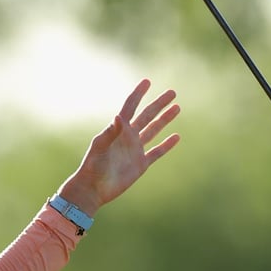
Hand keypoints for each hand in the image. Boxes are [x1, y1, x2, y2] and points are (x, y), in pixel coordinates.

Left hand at [58, 79, 180, 214]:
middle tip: (172, 92)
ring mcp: (135, 150)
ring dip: (165, 119)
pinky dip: (167, 144)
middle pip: (147, 115)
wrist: (93, 189)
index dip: (138, 94)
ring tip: (177, 107)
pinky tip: (176, 137)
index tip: (147, 81)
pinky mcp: (141, 164)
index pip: (131, 107)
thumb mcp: (100, 148)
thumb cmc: (93, 167)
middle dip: (159, 103)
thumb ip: (110, 133)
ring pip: (154, 130)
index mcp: (118, 130)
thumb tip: (119, 116)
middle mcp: (128, 137)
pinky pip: (157, 152)